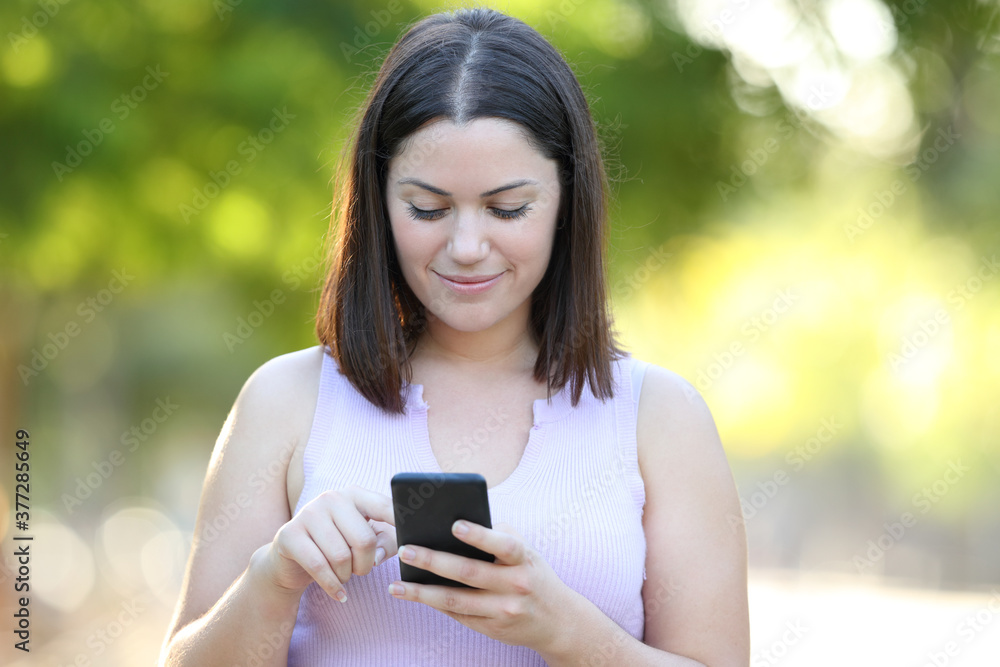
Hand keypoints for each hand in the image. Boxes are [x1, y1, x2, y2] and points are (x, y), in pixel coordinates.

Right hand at [256, 485, 397, 601]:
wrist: (290, 559)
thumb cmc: (336, 546)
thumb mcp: (364, 541)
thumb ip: (384, 543)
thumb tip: (378, 556)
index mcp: (354, 494)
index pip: (384, 506)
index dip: (399, 523)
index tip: (412, 538)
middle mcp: (331, 498)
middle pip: (364, 540)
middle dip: (366, 564)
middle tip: (361, 570)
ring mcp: (308, 514)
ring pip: (341, 556)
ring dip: (347, 576)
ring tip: (344, 575)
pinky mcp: (289, 535)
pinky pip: (319, 567)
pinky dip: (333, 586)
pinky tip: (339, 594)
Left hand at [388, 520, 578, 655]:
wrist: (559, 621)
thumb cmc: (534, 576)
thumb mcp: (527, 553)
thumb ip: (499, 538)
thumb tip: (457, 526)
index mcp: (523, 560)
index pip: (503, 544)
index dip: (480, 535)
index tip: (455, 524)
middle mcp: (515, 586)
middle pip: (469, 573)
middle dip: (434, 561)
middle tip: (406, 550)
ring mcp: (503, 610)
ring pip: (456, 601)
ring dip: (422, 593)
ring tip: (396, 586)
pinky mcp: (492, 628)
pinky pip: (458, 615)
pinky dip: (434, 604)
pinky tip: (415, 596)